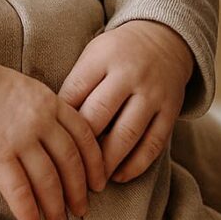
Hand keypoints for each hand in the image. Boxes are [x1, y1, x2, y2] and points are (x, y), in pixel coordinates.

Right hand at [0, 55, 105, 219]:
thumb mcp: (31, 91)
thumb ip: (51, 113)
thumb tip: (67, 145)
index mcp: (52, 103)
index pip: (84, 136)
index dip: (95, 164)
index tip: (98, 183)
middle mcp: (41, 121)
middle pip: (70, 162)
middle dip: (78, 191)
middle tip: (80, 209)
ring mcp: (20, 137)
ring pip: (48, 180)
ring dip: (55, 207)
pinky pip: (19, 189)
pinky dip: (27, 210)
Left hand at [59, 20, 193, 182]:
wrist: (163, 39)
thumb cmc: (116, 53)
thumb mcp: (93, 55)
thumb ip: (78, 83)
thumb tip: (55, 123)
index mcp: (103, 57)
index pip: (75, 91)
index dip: (61, 119)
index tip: (50, 140)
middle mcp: (129, 74)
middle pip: (99, 115)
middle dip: (81, 145)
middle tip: (67, 168)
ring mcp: (152, 94)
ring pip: (127, 134)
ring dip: (107, 162)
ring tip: (92, 180)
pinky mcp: (170, 111)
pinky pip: (153, 144)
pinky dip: (135, 165)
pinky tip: (119, 176)